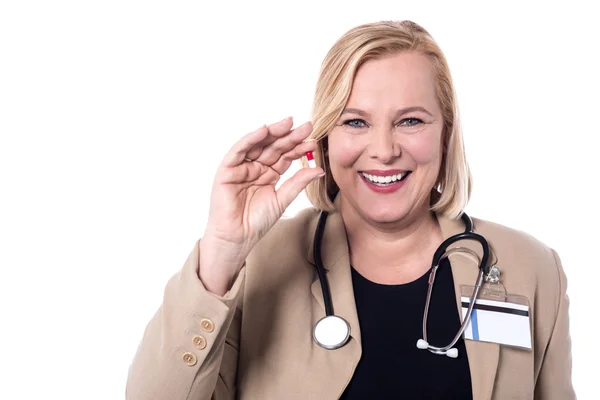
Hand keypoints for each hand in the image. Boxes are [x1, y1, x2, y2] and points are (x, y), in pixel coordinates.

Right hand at [199, 117, 323, 293]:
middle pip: (274, 147)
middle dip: (290, 136)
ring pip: (258, 144)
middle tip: (307, 126)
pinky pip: (239, 150)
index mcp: (269, 174)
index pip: (286, 156)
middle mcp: (255, 167)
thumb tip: (319, 169)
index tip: (314, 141)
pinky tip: (264, 131)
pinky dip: (251, 139)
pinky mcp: (227, 169)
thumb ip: (298, 183)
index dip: (299, 148)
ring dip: (273, 132)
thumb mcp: (282, 199)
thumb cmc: (256, 222)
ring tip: (289, 123)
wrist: (237, 237)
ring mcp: (241, 167)